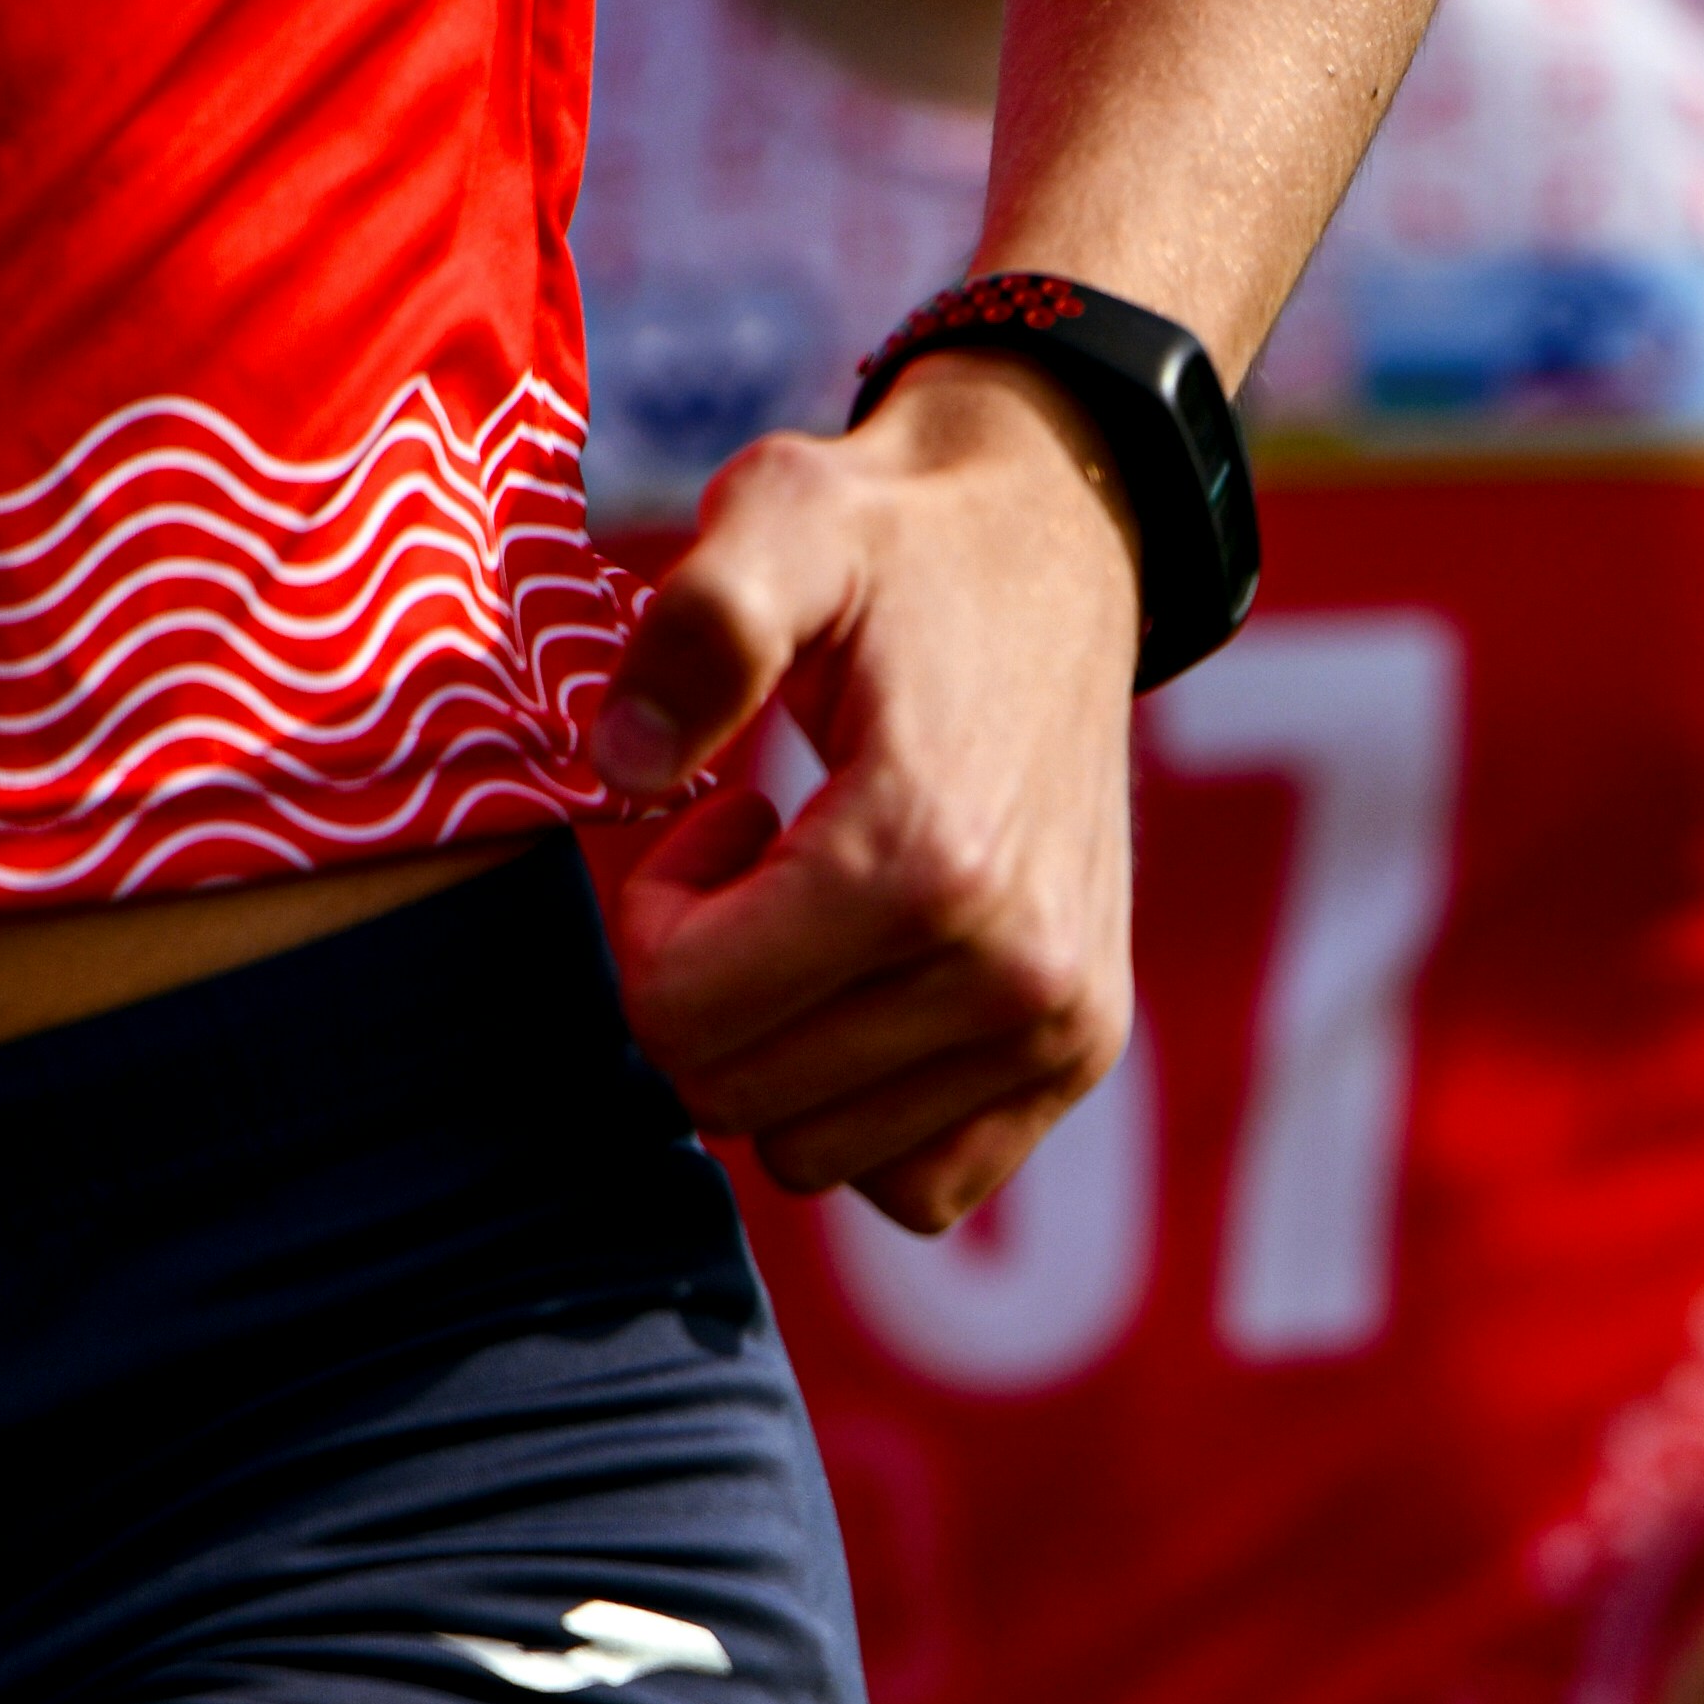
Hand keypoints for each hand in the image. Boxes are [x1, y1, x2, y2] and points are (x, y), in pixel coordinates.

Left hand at [596, 353, 1141, 1231]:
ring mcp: (1057, 1027)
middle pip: (734, 1093)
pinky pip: (918, 1185)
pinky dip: (861, 1111)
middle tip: (756, 855)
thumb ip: (698, 624)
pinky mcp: (1079, 1053)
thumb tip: (624, 766)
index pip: (683, 1011)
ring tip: (817, 907)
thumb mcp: (782, 518)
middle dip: (703, 983)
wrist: (1061, 544)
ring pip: (812, 1153)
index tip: (713, 815)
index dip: (651, 919)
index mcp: (925, 858)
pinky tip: (871, 984)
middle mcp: (1012, 971)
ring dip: (778, 1046)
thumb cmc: (898, 539)